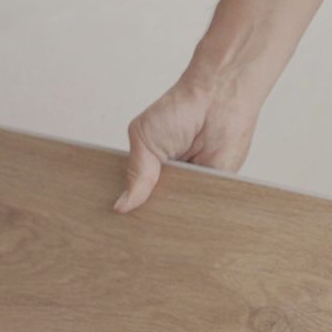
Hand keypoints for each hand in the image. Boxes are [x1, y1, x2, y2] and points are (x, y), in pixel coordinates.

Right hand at [114, 74, 260, 212]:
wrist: (215, 102)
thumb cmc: (179, 111)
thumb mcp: (144, 139)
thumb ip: (137, 174)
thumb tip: (122, 206)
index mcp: (151, 169)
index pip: (138, 198)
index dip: (130, 209)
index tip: (115, 223)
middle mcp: (173, 181)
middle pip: (159, 211)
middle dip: (151, 218)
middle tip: (138, 229)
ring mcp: (194, 187)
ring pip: (181, 214)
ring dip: (175, 217)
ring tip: (163, 220)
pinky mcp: (217, 189)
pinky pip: (206, 209)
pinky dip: (199, 212)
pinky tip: (188, 215)